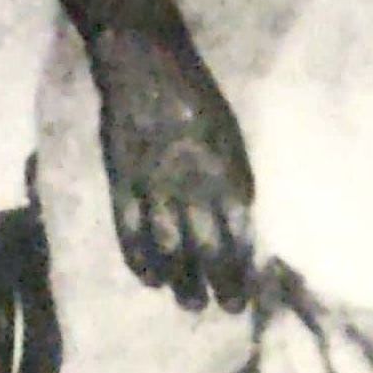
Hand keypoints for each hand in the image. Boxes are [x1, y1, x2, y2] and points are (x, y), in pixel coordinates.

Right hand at [81, 0, 255, 313]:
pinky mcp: (122, 180)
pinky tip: (148, 278)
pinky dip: (138, 255)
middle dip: (219, 282)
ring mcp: (155, 185)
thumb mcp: (229, 136)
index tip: (250, 290)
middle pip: (208, 247)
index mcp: (228, 171)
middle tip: (225, 308)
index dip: (245, 264)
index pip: (241, 232)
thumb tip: (240, 222)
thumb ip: (232, 179)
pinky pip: (129, 228)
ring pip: (170, 244)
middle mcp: (194, 185)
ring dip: (181, 278)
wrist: (145, 63)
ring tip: (189, 303)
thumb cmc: (195, 96)